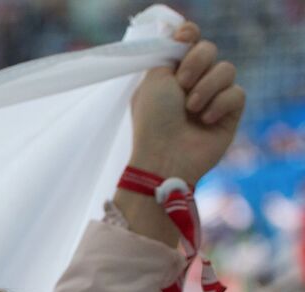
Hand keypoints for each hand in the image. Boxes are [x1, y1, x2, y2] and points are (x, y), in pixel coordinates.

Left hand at [127, 21, 245, 185]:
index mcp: (171, 73)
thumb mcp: (153, 81)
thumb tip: (181, 36)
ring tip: (191, 109)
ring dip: (207, 87)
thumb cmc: (153, 121)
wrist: (165, 156)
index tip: (184, 40)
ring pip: (227, 69)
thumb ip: (167, 54)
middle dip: (196, 62)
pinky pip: (237, 93)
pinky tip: (205, 120)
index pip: (189, 41)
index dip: (189, 35)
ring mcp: (213, 97)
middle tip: (182, 84)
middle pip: (209, 49)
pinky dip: (220, 104)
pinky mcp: (230, 113)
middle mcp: (193, 82)